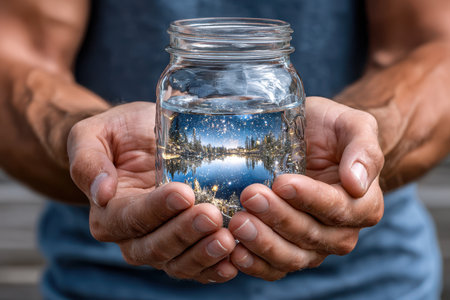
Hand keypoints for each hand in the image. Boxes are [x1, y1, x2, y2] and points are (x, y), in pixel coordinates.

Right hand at [68, 102, 237, 282]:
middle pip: (154, 247)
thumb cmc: (118, 135)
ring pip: (177, 262)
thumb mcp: (92, 135)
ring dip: (203, 255)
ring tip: (227, 240)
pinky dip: (214, 267)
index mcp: (108, 212)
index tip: (183, 193)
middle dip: (184, 233)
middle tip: (211, 215)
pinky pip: (197, 266)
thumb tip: (101, 192)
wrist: (139, 142)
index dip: (156, 209)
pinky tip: (234, 260)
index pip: (130, 218)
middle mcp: (131, 236)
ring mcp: (160, 244)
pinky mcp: (185, 245)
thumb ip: (88, 162)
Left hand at [228, 97, 383, 280]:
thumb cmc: (331, 130)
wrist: (311, 139)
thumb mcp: (353, 126)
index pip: (338, 208)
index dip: (309, 198)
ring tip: (238, 223)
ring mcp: (314, 246)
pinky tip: (236, 251)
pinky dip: (255, 264)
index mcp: (363, 205)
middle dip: (279, 217)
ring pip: (292, 256)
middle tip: (250, 196)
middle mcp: (341, 232)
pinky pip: (275, 268)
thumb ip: (364, 150)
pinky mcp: (289, 251)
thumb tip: (357, 183)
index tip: (282, 183)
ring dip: (263, 243)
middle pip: (311, 235)